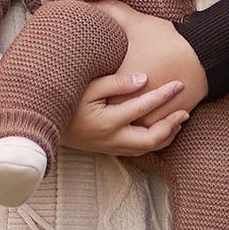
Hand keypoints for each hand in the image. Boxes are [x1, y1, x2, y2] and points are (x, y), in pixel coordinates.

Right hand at [65, 16, 209, 157]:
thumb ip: (116, 82)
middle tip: (185, 110)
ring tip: (179, 120)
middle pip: (152, 138)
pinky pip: (138, 150)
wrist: (43, 126)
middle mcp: (112, 138)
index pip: (143, 107)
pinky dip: (154, 142)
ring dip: (166, 135)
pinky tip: (161, 131)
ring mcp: (110, 147)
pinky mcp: (108, 150)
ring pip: (147, 148)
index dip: (164, 95)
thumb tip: (143, 79)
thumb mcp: (87, 86)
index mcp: (108, 121)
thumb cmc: (65, 101)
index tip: (179, 84)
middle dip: (171, 124)